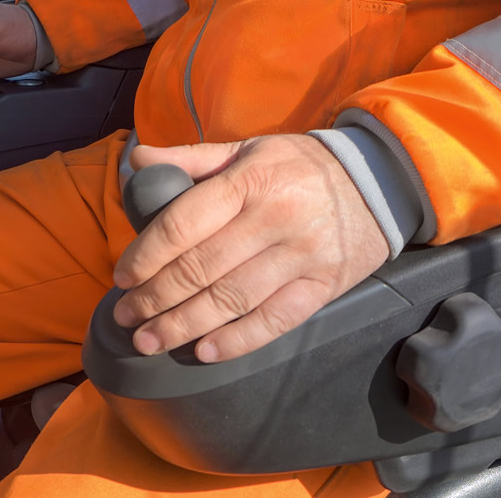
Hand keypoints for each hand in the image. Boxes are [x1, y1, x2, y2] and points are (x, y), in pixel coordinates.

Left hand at [111, 135, 390, 363]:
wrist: (377, 182)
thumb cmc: (299, 166)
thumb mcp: (247, 149)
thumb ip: (191, 158)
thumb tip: (137, 160)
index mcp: (248, 180)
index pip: (183, 223)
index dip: (146, 256)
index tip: (122, 277)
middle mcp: (274, 218)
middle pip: (201, 268)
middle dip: (155, 299)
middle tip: (127, 318)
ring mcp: (301, 256)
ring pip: (230, 300)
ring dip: (183, 326)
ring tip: (150, 340)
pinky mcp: (323, 286)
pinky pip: (274, 321)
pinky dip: (236, 341)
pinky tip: (204, 351)